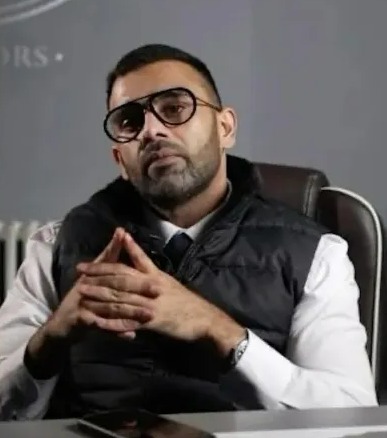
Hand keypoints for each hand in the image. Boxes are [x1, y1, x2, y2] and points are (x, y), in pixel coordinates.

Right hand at [45, 228, 151, 341]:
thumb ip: (110, 254)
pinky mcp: (80, 320)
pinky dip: (117, 332)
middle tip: (158, 290)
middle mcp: (89, 284)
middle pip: (116, 285)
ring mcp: (84, 303)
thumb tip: (121, 230)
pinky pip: (102, 327)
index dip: (135, 267)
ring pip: (112, 307)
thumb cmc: (83, 294)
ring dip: (132, 312)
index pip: (117, 266)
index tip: (156, 272)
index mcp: (95, 273)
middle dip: (138, 288)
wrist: (61, 323)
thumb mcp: (97, 272)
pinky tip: (132, 335)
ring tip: (149, 315)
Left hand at [77, 233, 244, 352]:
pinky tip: (99, 322)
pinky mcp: (152, 322)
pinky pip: (128, 323)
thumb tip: (137, 262)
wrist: (204, 319)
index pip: (131, 262)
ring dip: (100, 297)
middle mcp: (151, 287)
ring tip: (83, 294)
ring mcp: (151, 304)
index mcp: (155, 275)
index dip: (112, 258)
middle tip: (80, 271)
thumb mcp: (169, 282)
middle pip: (121, 279)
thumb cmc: (187, 301)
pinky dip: (113, 323)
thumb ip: (151, 272)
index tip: (93, 257)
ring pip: (121, 299)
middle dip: (99, 274)